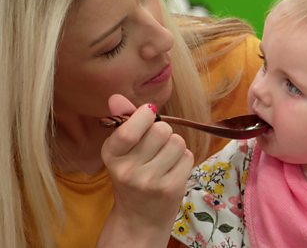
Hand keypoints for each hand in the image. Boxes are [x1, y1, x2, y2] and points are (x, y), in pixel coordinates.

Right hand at [97, 94, 193, 247]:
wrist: (140, 217)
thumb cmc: (132, 176)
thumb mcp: (121, 151)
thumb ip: (122, 121)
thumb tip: (116, 96)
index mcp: (111, 155)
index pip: (131, 127)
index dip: (145, 115)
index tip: (147, 115)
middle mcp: (127, 170)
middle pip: (161, 129)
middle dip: (163, 133)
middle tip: (155, 148)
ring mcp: (150, 181)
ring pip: (178, 142)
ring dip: (175, 147)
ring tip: (164, 160)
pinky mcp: (171, 188)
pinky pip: (188, 156)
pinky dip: (184, 160)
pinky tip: (172, 171)